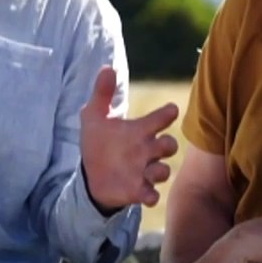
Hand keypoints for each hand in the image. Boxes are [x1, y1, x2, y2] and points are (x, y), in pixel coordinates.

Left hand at [79, 66, 178, 211]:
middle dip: (168, 145)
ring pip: (164, 171)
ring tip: (148, 171)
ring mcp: (144, 172)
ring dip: (160, 171)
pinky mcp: (137, 190)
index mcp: (139, 131)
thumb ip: (102, 93)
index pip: (160, 119)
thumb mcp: (95, 116)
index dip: (167, 114)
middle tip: (159, 144)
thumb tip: (106, 67)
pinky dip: (151, 195)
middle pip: (170, 145)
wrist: (91, 174)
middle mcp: (146, 150)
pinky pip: (152, 195)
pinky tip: (146, 195)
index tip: (170, 110)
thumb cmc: (98, 142)